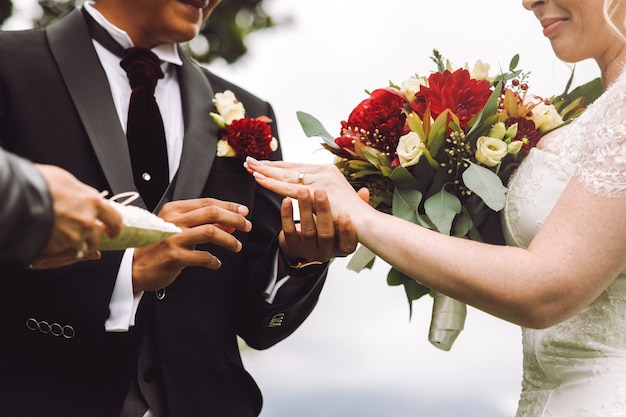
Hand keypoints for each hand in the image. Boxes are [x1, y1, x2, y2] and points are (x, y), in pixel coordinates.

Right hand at [30, 164, 122, 268]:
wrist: (18, 198)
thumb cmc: (40, 184)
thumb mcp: (67, 181)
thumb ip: (82, 194)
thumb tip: (87, 197)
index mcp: (93, 202)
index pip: (115, 218)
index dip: (116, 226)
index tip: (114, 231)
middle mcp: (88, 221)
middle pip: (99, 235)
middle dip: (95, 237)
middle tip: (87, 235)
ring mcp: (75, 235)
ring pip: (85, 246)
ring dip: (80, 245)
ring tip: (70, 240)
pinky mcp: (61, 246)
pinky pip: (69, 252)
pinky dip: (66, 250)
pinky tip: (60, 244)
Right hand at [131, 198, 251, 291]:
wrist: (133, 268)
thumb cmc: (156, 247)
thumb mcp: (177, 229)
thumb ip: (201, 224)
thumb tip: (229, 223)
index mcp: (174, 210)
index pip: (208, 202)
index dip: (229, 206)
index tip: (243, 212)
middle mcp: (174, 221)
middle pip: (212, 213)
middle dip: (234, 219)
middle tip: (246, 226)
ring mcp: (173, 238)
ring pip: (210, 232)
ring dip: (228, 239)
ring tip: (236, 246)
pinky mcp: (174, 256)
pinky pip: (202, 256)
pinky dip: (213, 260)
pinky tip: (216, 263)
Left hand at [245, 157, 370, 222]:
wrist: (367, 224)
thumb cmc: (354, 216)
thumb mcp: (338, 200)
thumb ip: (325, 193)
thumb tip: (314, 191)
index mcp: (329, 172)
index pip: (298, 167)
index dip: (280, 166)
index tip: (263, 165)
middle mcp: (324, 172)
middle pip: (290, 168)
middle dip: (268, 165)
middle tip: (249, 160)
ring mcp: (320, 181)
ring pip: (286, 176)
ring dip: (266, 171)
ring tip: (249, 166)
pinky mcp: (316, 193)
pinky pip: (288, 187)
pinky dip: (272, 182)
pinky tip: (259, 179)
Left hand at [278, 188, 357, 264]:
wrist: (302, 246)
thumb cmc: (327, 230)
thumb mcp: (342, 223)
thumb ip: (354, 209)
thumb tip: (364, 192)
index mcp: (341, 247)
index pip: (348, 244)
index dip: (347, 230)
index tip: (346, 214)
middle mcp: (325, 251)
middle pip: (325, 234)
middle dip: (323, 212)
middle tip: (321, 193)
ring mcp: (307, 249)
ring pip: (307, 231)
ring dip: (305, 209)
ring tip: (303, 191)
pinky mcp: (291, 245)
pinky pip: (289, 230)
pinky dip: (287, 214)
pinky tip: (286, 201)